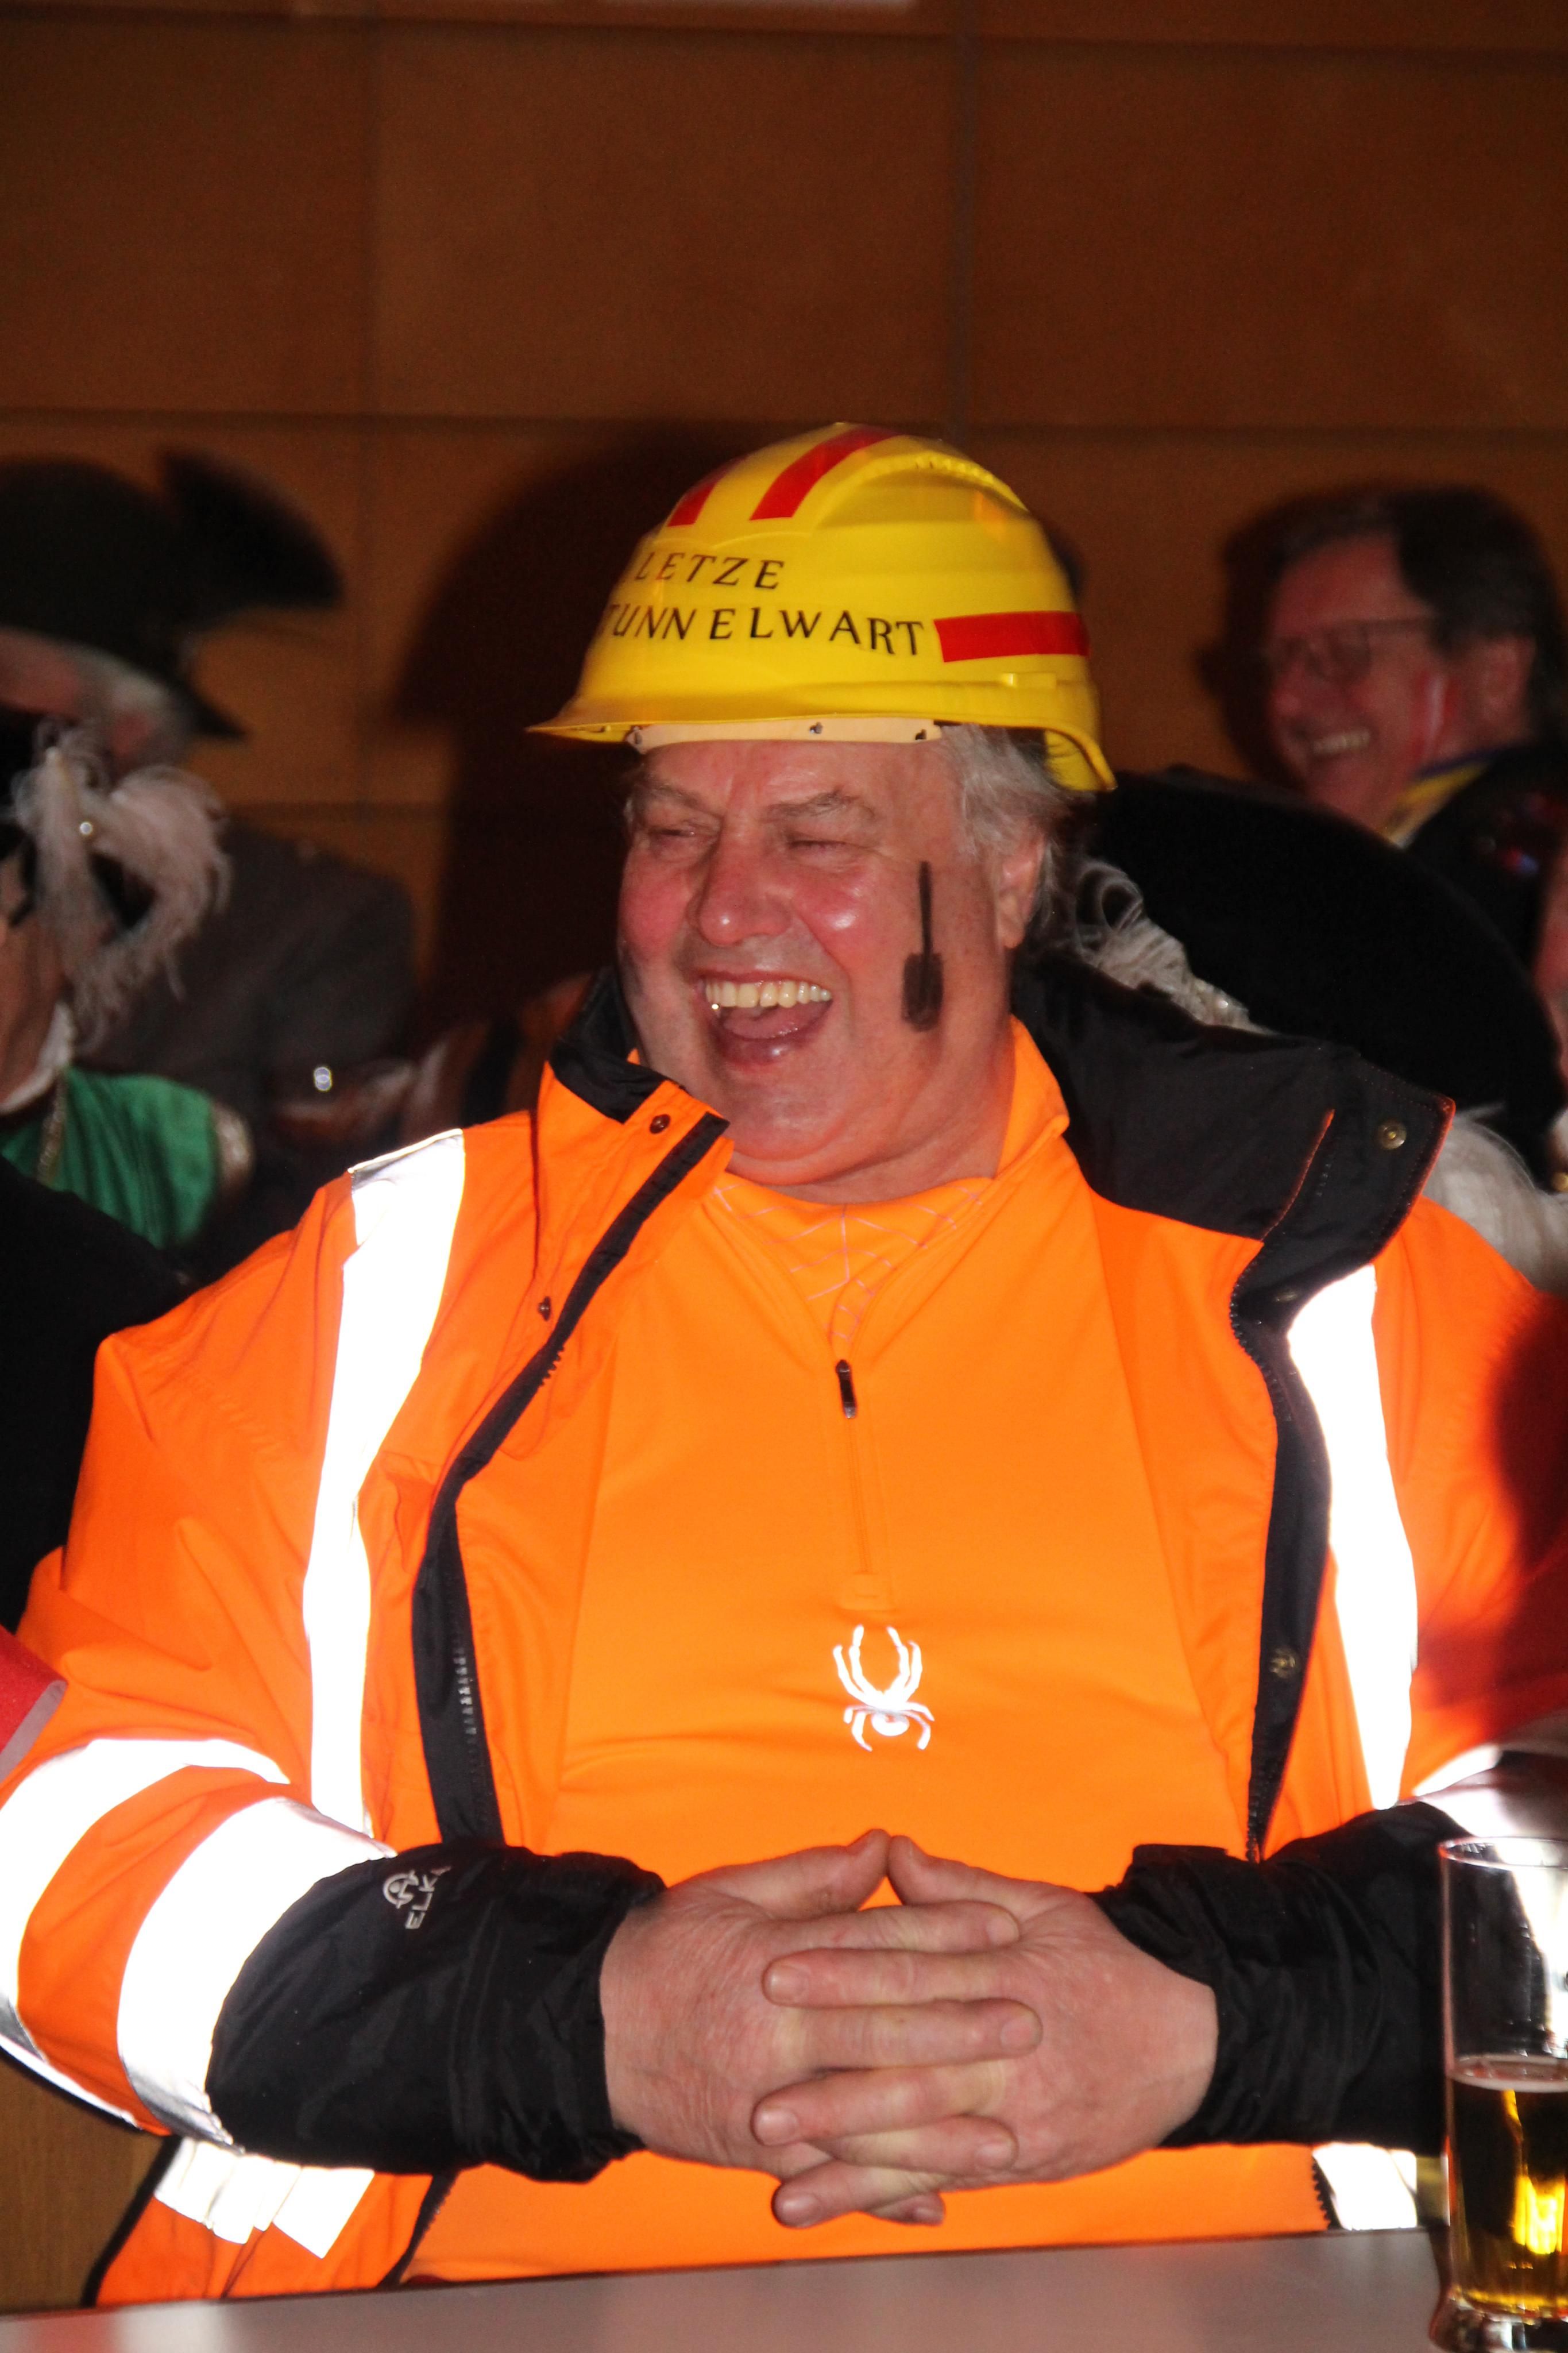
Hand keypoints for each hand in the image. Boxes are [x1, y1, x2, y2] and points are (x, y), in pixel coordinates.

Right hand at [600, 1830, 1039, 2214]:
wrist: (588, 2031)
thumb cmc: (667, 1951)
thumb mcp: (731, 1892)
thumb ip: (813, 1876)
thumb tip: (883, 1847)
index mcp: (776, 1960)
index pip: (874, 1942)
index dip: (942, 1931)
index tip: (1003, 1927)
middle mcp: (778, 2034)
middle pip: (883, 2030)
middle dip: (960, 2027)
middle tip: (1027, 2022)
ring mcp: (766, 2100)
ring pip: (864, 2117)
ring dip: (936, 2130)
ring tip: (1003, 2135)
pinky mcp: (752, 2151)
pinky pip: (825, 2177)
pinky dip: (877, 2193)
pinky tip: (933, 2203)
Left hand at [751, 1836, 1217, 2227]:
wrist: (1193, 2038)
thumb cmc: (1108, 1963)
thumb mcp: (1044, 1906)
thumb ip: (961, 1887)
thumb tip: (891, 1852)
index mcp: (1003, 1973)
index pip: (910, 1971)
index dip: (840, 1973)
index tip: (775, 1973)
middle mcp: (1005, 2049)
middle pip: (908, 2063)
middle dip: (830, 2082)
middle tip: (758, 2095)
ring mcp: (1015, 2112)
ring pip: (922, 2134)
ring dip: (846, 2155)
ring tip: (777, 2166)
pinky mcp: (1022, 2159)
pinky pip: (948, 2176)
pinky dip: (888, 2192)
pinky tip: (832, 2200)